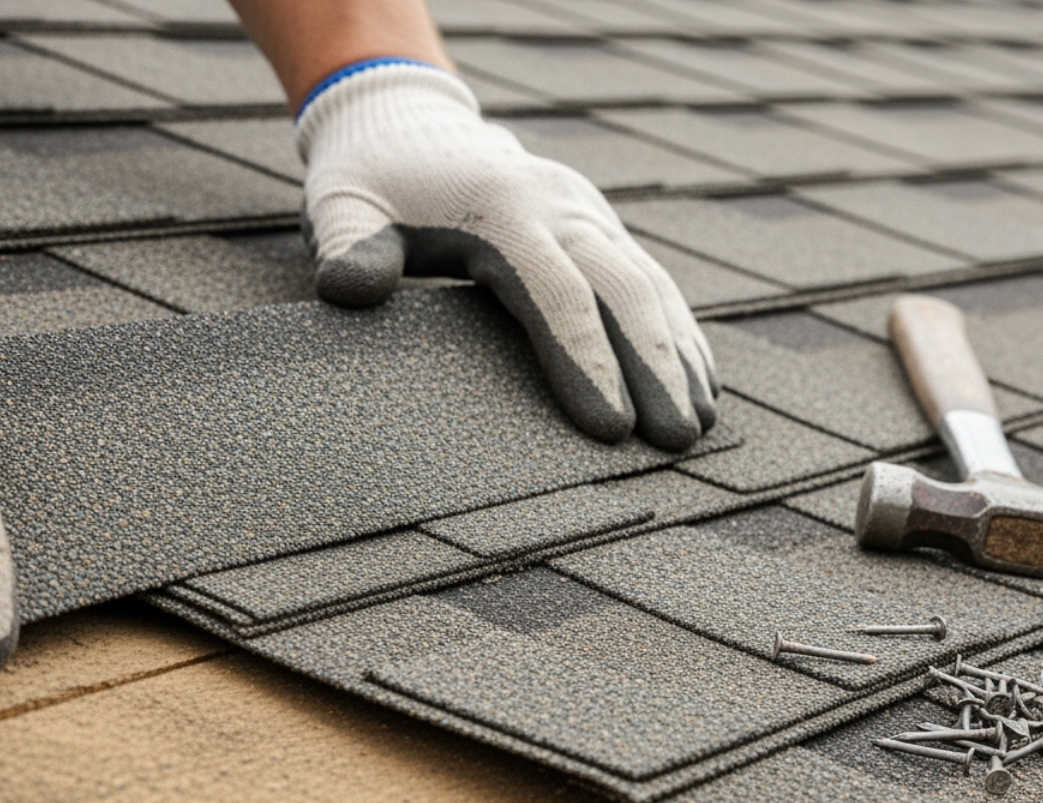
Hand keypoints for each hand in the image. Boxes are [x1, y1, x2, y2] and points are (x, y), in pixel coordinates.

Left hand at [295, 61, 718, 450]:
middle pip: (624, 290)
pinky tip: (701, 380)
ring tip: (700, 421)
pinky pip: (652, 281)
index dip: (587, 362)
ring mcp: (589, 215)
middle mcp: (562, 208)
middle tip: (675, 440)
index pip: (559, 294)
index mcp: (504, 209)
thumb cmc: (373, 181)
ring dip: (680, 354)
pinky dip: (680, 331)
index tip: (610, 429)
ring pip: (651, 285)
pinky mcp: (601, 228)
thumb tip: (352, 291)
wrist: (413, 123)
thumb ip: (348, 248)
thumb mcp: (342, 206)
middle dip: (656, 368)